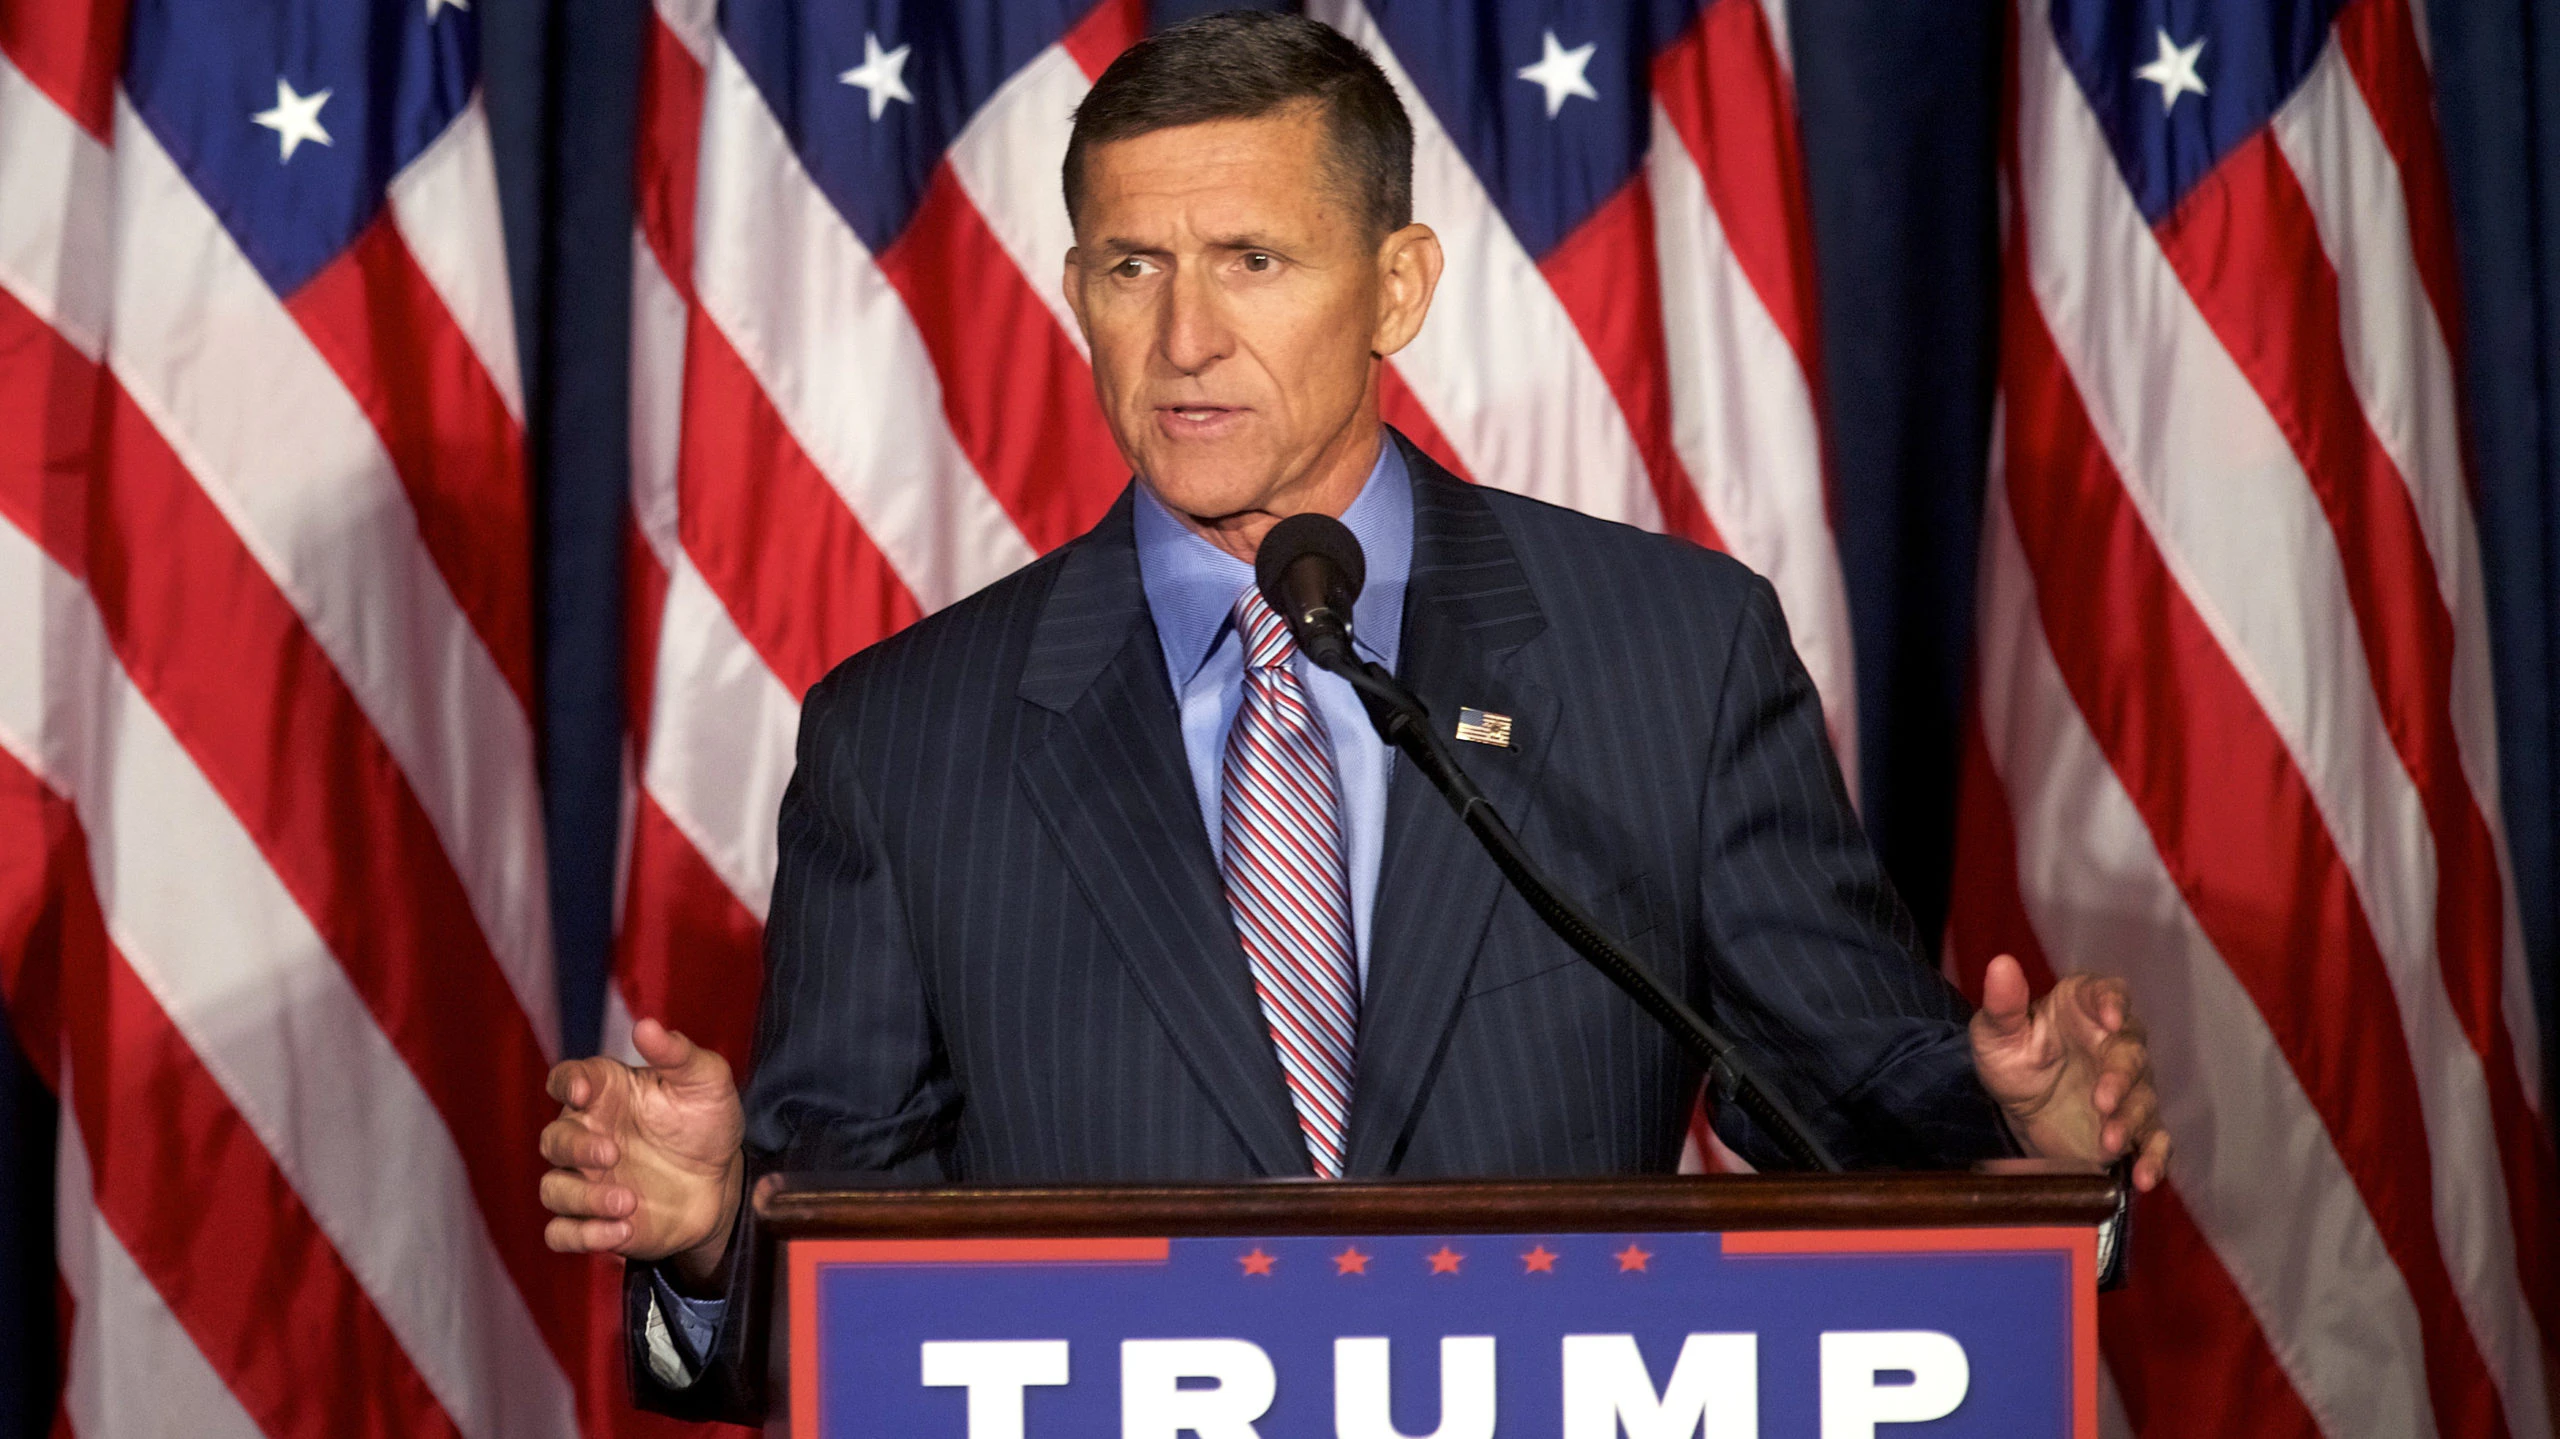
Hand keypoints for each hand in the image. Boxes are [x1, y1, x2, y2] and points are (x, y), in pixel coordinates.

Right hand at [539, 1018, 746, 1285]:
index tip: (582, 1091)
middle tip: (613, 1154)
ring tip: (629, 1202)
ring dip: (583, 1199)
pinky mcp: (594, 1220)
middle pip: (552, 1140)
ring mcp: (587, 1180)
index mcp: (606, 1094)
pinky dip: (582, 1236)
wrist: (724, 1182)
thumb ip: (678, 1053)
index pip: (566, 1079)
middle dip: (575, 1148)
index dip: (566, 1083)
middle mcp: (588, 1135)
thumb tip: (646, 1025)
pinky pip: (562, 1233)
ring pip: (553, 1190)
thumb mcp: (705, 1081)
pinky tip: (620, 1231)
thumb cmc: (706, 1122)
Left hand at [1969, 955, 2170, 1190]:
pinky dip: (2154, 1158)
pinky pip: (2154, 1140)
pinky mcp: (2133, 1125)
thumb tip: (2001, 964)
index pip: (2109, 993)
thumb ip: (2001, 1003)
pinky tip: (2145, 1178)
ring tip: (2109, 1142)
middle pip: (2132, 1051)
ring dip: (2130, 1121)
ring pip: (2143, 1098)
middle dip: (2120, 1077)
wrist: (2015, 1108)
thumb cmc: (2011, 1057)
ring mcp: (2130, 1086)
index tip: (2109, 1017)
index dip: (2114, 1003)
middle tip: (2101, 1099)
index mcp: (2085, 1006)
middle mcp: (2116, 1041)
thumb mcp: (1995, 1032)